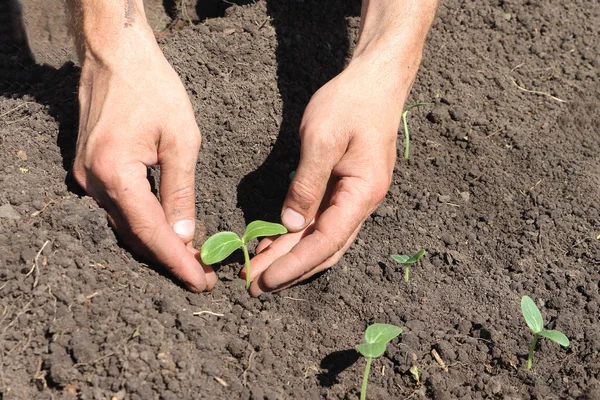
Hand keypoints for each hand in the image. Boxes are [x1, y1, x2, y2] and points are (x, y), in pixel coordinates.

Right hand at [72, 28, 215, 291]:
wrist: (116, 55)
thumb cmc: (153, 88)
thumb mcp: (181, 139)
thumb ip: (181, 190)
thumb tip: (185, 235)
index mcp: (115, 173)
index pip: (150, 232)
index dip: (177, 261)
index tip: (201, 282)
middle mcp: (92, 182)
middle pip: (134, 234)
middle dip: (170, 258)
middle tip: (201, 277)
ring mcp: (85, 177)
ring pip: (125, 224)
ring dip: (156, 243)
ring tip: (190, 260)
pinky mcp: (88, 169)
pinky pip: (118, 207)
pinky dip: (143, 222)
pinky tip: (167, 231)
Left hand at [243, 48, 419, 295]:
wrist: (376, 81)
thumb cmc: (351, 103)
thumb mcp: (323, 140)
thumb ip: (307, 185)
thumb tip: (290, 225)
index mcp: (362, 193)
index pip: (326, 241)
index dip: (294, 263)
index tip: (265, 280)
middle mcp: (362, 201)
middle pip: (324, 248)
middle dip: (289, 269)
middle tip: (253, 286)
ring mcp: (355, 196)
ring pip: (322, 238)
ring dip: (291, 256)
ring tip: (259, 272)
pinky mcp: (345, 188)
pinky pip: (321, 220)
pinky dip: (297, 235)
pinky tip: (275, 244)